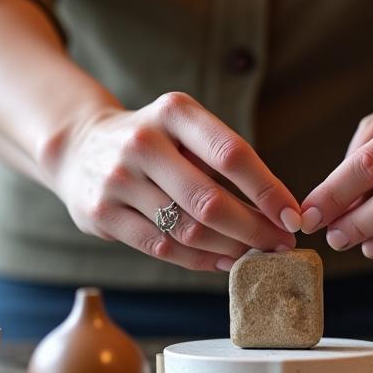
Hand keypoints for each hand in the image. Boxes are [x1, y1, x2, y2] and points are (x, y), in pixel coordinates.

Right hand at [55, 92, 301, 271]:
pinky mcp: (101, 214)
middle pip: (211, 199)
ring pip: (187, 229)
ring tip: (256, 254)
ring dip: (231, 248)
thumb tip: (278, 211)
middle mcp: (142, 141)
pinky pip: (161, 248)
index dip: (268, 190)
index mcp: (174, 112)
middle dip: (254, 228)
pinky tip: (224, 260)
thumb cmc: (154, 143)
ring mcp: (117, 179)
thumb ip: (223, 160)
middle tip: (281, 244)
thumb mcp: (184, 129)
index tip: (293, 216)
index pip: (232, 154)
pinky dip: (200, 259)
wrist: (79, 148)